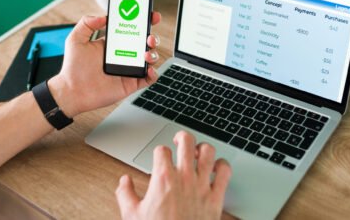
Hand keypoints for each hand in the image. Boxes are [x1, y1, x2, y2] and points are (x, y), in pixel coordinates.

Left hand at [48, 13, 160, 117]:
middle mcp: (124, 55)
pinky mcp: (132, 83)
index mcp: (114, 43)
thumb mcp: (75, 40)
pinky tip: (148, 70)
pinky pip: (149, 78)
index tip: (150, 15)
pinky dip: (153, 74)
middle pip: (145, 43)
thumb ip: (86, 23)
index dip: (143, 21)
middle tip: (149, 37)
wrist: (73, 91)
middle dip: (152, 37)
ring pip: (150, 59)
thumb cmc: (73, 68)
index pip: (132, 29)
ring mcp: (129, 69)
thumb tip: (103, 16)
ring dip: (153, 54)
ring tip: (146, 54)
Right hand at [115, 131, 231, 219]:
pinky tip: (217, 168)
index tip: (160, 157)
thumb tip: (124, 181)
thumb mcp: (132, 216)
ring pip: (208, 152)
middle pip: (187, 142)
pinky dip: (222, 165)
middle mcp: (184, 178)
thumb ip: (125, 194)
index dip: (160, 151)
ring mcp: (202, 186)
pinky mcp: (216, 197)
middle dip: (182, 137)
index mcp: (163, 179)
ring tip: (198, 152)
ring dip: (203, 148)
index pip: (162, 150)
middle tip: (180, 140)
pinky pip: (225, 172)